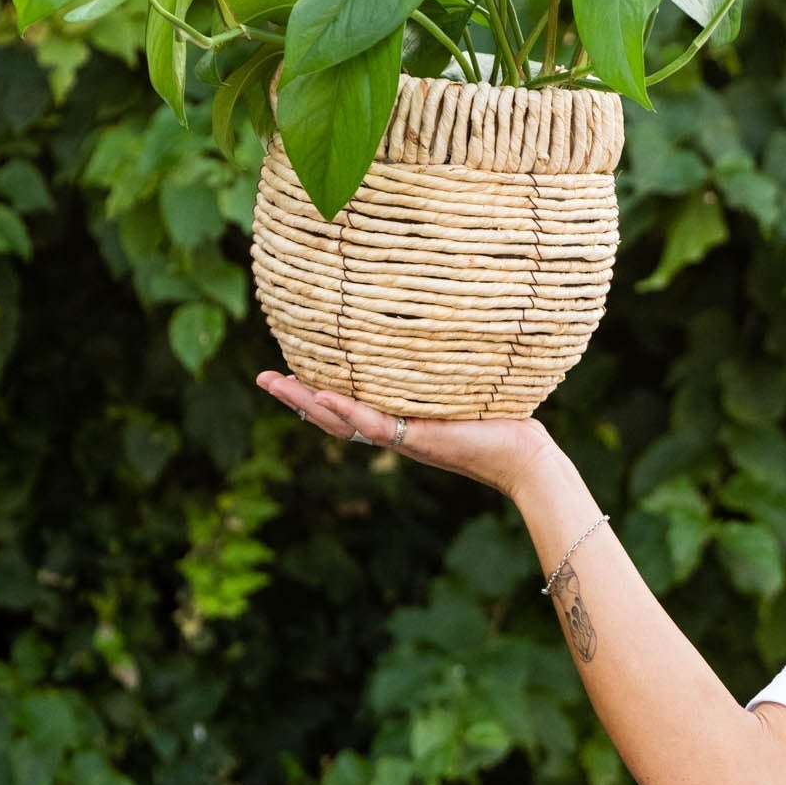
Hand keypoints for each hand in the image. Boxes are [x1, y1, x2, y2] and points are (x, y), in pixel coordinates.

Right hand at [256, 371, 557, 502]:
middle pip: (331, 417)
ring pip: (342, 423)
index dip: (315, 390)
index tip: (287, 370)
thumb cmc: (503, 421)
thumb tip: (447, 326)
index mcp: (398, 422)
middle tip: (261, 377)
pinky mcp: (417, 440)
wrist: (525, 457)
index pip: (346, 405)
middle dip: (294, 397)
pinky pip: (375, 426)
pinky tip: (324, 395)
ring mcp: (401, 439)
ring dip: (306, 403)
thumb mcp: (463, 389)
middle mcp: (393, 433)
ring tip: (274, 383)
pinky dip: (349, 411)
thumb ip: (445, 369)